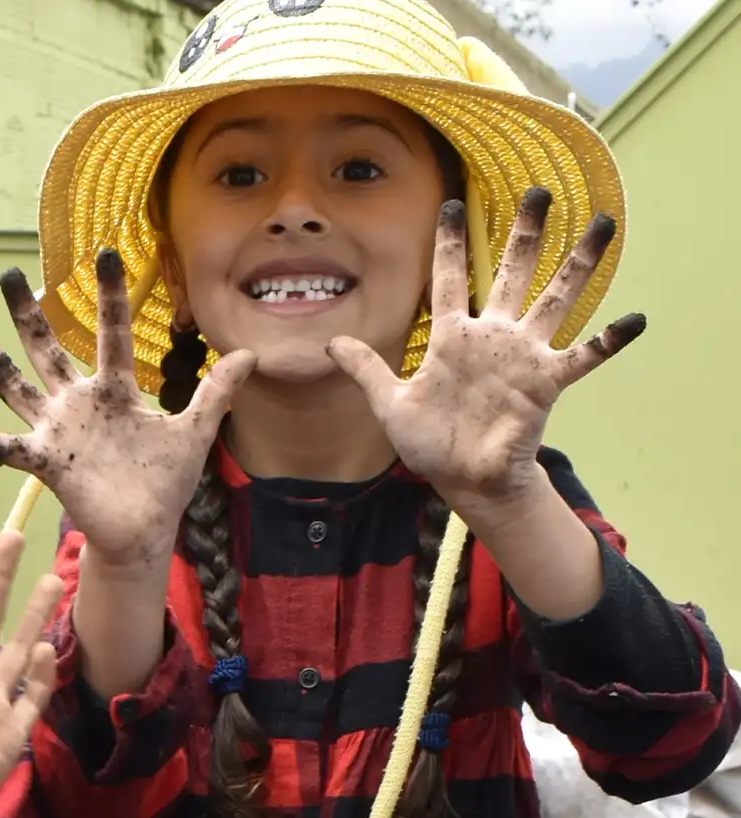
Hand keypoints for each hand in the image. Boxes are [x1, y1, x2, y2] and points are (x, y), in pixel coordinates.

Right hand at [0, 249, 255, 574]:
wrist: (145, 531)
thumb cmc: (164, 484)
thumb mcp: (194, 430)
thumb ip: (216, 392)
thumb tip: (251, 354)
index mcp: (114, 392)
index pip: (109, 333)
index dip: (109, 295)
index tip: (105, 254)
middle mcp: (78, 404)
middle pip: (46, 349)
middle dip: (26, 313)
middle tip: (6, 275)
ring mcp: (57, 431)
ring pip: (15, 386)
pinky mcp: (45, 462)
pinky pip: (3, 447)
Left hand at [326, 190, 644, 523]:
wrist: (464, 479)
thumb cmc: (430, 443)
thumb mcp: (390, 404)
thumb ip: (365, 370)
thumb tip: (330, 344)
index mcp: (452, 338)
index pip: (449, 280)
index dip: (450, 244)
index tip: (451, 204)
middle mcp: (492, 337)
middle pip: (513, 272)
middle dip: (526, 233)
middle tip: (540, 191)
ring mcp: (522, 356)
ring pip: (556, 298)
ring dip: (580, 263)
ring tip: (603, 222)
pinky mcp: (545, 382)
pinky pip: (583, 356)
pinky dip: (608, 340)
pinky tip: (634, 319)